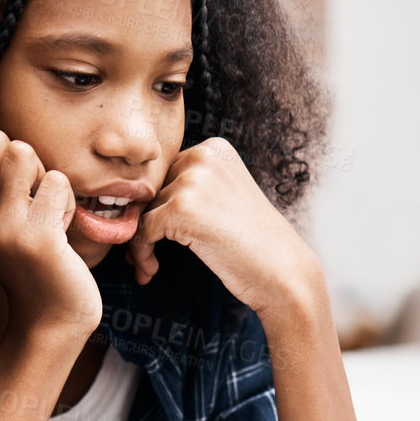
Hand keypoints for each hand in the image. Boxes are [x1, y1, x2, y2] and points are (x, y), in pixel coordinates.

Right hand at [0, 128, 99, 339]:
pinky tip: (61, 234)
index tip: (18, 201)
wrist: (52, 321)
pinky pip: (56, 181)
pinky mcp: (36, 236)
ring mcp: (2, 229)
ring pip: (23, 153)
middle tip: (37, 202)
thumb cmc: (37, 268)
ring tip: (49, 216)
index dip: (8, 163)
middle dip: (27, 162)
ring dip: (46, 179)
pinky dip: (67, 202)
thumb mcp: (5, 228)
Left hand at [129, 138, 324, 317]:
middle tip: (146, 257)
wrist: (283, 271)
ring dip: (141, 245)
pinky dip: (141, 254)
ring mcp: (192, 181)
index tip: (155, 236)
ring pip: (143, 212)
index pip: (166, 174)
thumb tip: (136, 197)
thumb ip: (191, 188)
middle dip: (145, 226)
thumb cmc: (254, 243)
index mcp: (214, 149)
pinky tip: (150, 271)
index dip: (156, 208)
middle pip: (152, 192)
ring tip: (149, 269)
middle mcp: (202, 156)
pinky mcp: (181, 208)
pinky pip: (142, 231)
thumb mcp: (224, 196)